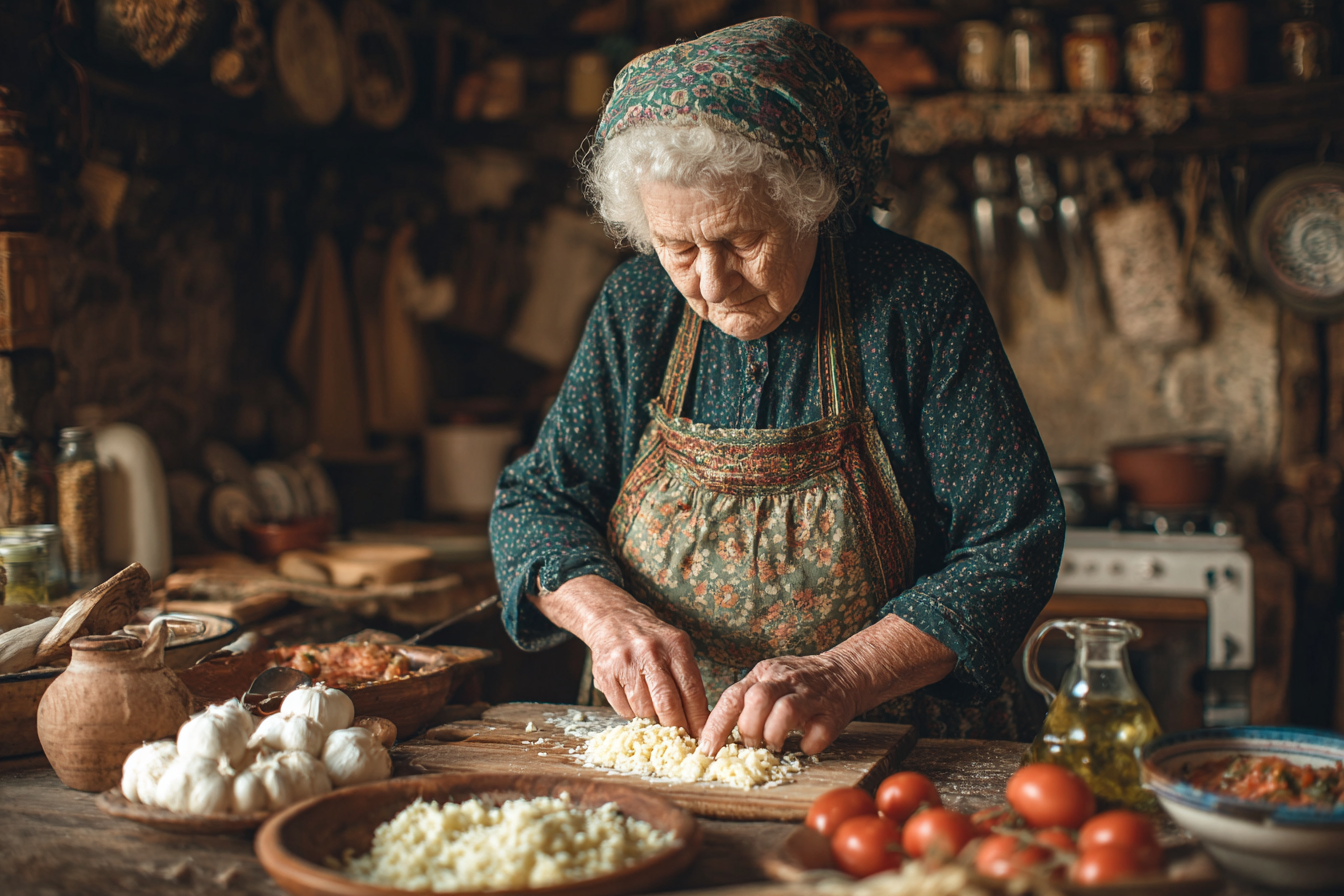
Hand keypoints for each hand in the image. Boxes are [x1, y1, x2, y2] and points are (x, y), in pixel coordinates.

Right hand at [529, 575, 709, 736]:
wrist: (613, 619)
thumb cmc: (652, 640)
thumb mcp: (677, 647)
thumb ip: (688, 678)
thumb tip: (701, 721)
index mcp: (674, 646)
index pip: (691, 690)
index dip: (698, 719)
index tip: (702, 735)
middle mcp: (650, 652)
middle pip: (667, 705)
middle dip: (676, 726)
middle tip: (680, 735)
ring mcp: (626, 663)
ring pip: (644, 710)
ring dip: (652, 718)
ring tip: (654, 709)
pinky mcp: (605, 674)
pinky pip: (623, 709)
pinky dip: (632, 713)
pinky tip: (634, 700)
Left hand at [699, 653, 861, 756]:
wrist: (845, 672)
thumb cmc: (797, 684)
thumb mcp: (768, 680)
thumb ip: (746, 701)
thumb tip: (714, 735)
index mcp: (763, 674)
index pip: (733, 697)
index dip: (717, 725)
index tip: (707, 750)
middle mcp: (785, 681)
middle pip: (757, 700)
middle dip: (749, 728)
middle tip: (752, 743)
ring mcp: (810, 696)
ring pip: (786, 711)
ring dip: (774, 734)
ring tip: (775, 744)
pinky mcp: (833, 713)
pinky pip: (818, 733)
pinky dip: (808, 745)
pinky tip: (805, 744)